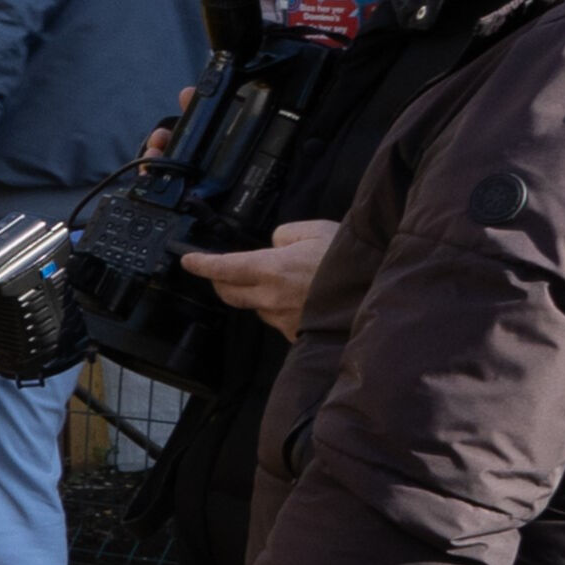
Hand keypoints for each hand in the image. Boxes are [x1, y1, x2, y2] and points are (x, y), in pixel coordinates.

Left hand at [176, 218, 337, 338]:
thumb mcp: (314, 230)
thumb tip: (273, 245)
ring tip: (275, 282)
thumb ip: (283, 235)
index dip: (202, 264)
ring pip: (254, 307)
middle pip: (229, 293)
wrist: (377, 291)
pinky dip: (277, 308)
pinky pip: (276, 319)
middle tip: (220, 272)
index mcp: (271, 269)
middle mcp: (271, 297)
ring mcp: (282, 318)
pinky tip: (295, 298)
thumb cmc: (348, 259)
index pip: (223, 268)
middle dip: (220, 281)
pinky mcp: (295, 333)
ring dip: (253, 295)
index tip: (188, 261)